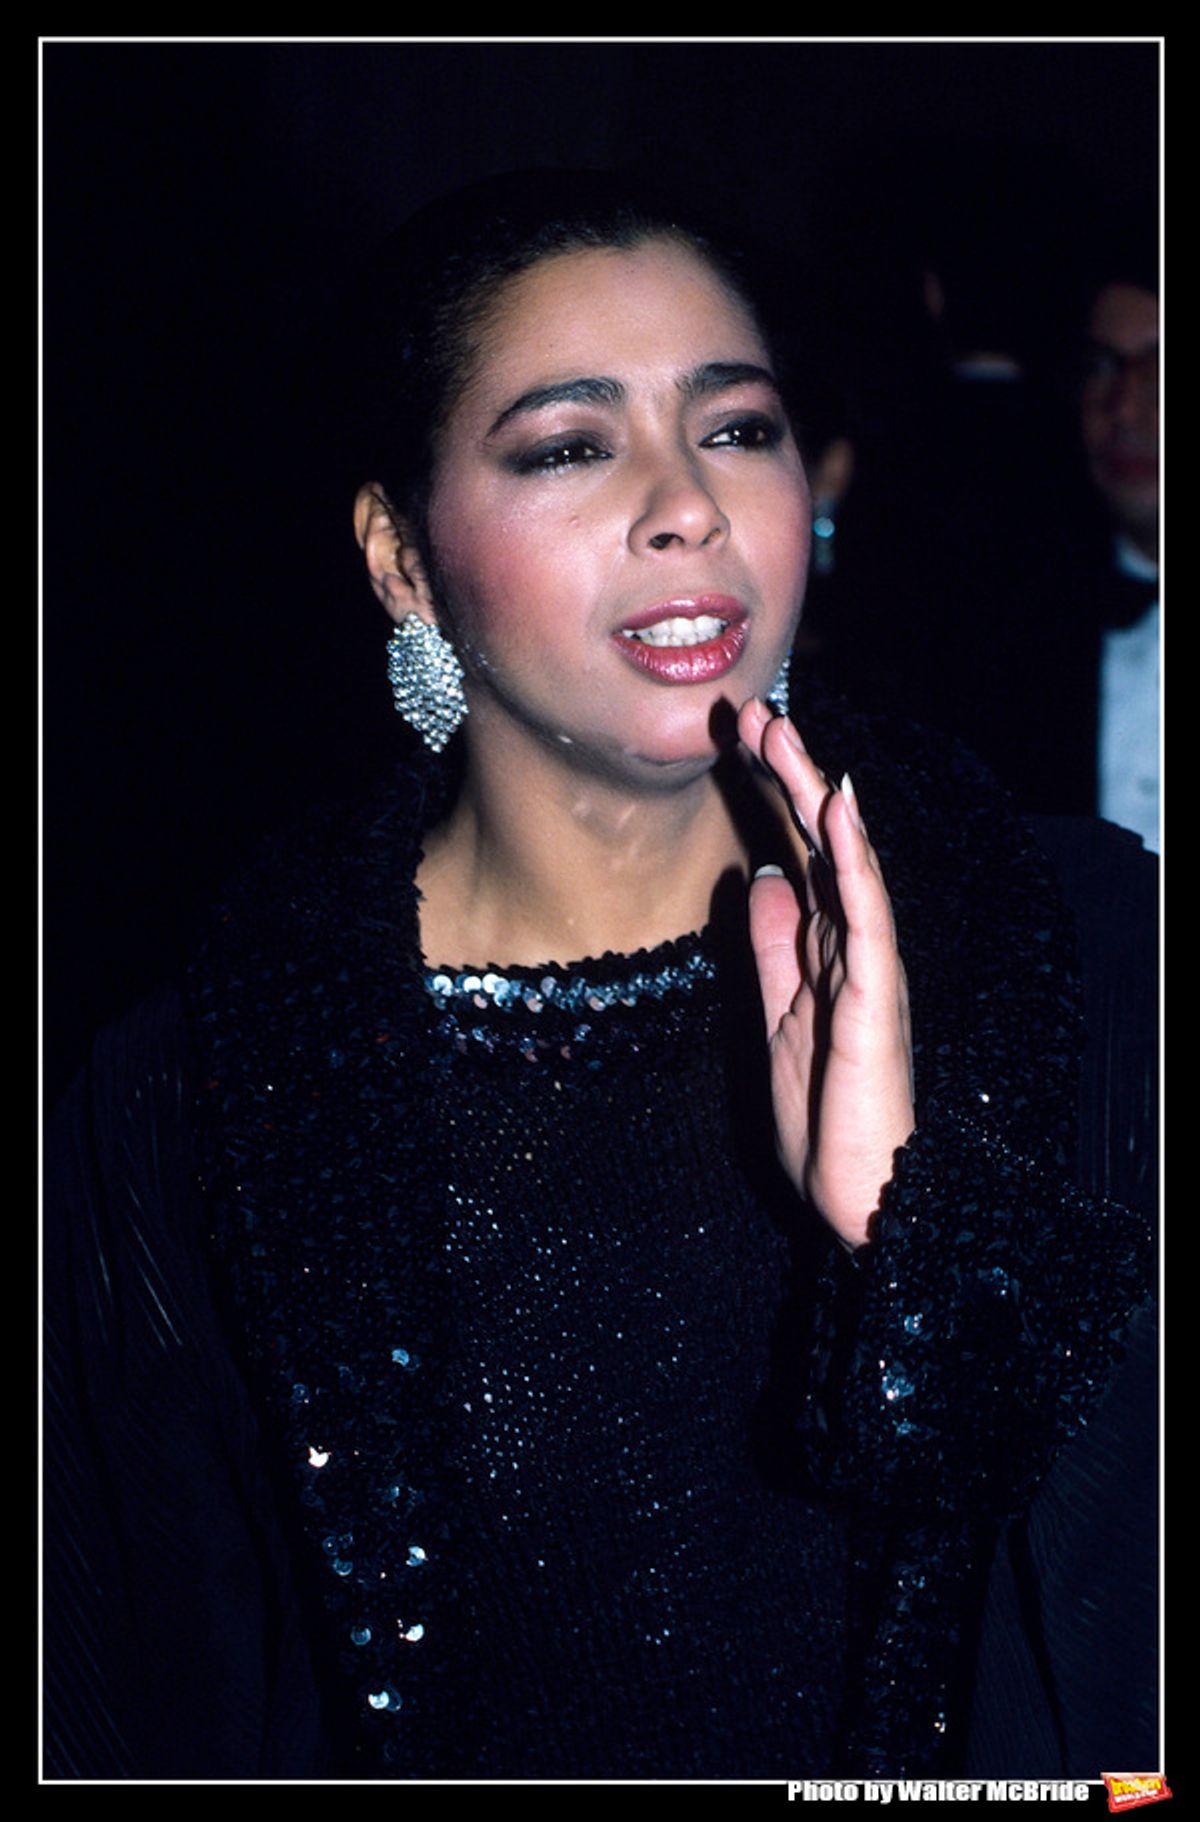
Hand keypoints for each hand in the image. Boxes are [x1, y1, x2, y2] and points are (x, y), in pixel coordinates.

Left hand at [738, 697, 914, 1248]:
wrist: (858, 1192)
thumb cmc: (824, 1115)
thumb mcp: (778, 1016)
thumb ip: (774, 950)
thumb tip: (764, 881)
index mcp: (825, 948)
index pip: (797, 853)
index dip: (770, 795)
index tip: (737, 740)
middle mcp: (851, 945)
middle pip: (819, 843)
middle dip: (788, 775)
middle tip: (755, 713)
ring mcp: (868, 966)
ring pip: (846, 861)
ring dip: (816, 795)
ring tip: (788, 736)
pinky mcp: (876, 995)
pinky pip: (868, 914)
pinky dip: (855, 858)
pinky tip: (840, 808)